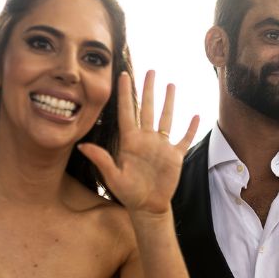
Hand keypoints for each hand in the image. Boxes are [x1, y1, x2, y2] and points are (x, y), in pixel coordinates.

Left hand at [75, 70, 197, 214]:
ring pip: (166, 118)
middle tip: (150, 70)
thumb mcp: (113, 177)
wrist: (148, 207)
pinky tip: (196, 116)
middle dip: (148, 89)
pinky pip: (184, 138)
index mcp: (130, 141)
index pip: (127, 111)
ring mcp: (161, 146)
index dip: (125, 93)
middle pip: (147, 108)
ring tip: (170, 85)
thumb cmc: (128, 194)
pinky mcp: (175, 156)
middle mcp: (146, 139)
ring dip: (169, 102)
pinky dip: (191, 128)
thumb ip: (101, 159)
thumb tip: (82, 145)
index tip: (123, 75)